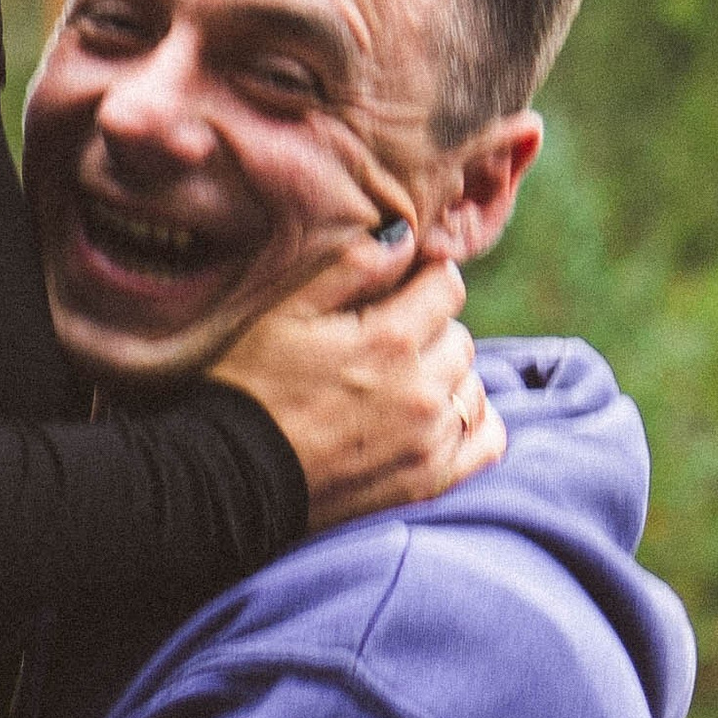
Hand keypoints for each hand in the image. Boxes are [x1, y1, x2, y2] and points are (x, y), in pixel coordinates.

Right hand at [210, 236, 502, 530]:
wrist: (230, 477)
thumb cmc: (250, 385)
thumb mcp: (284, 311)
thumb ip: (350, 266)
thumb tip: (404, 237)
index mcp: (389, 338)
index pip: (448, 286)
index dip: (423, 282)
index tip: (397, 293)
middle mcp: (422, 389)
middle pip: (459, 337)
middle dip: (430, 332)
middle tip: (383, 346)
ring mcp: (429, 439)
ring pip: (471, 386)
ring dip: (446, 379)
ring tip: (398, 386)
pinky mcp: (429, 481)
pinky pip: (487, 441)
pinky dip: (471, 424)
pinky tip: (437, 419)